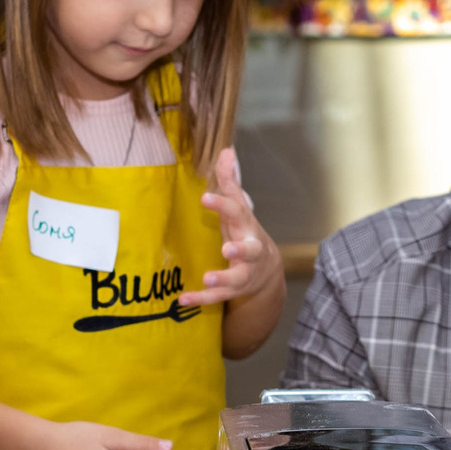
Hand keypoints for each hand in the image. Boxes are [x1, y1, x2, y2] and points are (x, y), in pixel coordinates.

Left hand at [178, 149, 282, 310]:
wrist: (267, 272)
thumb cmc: (246, 233)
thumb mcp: (239, 208)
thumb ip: (230, 182)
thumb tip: (226, 150)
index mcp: (247, 227)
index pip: (237, 212)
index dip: (223, 204)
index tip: (206, 198)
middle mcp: (250, 251)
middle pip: (249, 249)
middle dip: (240, 248)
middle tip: (227, 247)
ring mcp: (244, 272)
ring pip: (237, 277)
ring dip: (223, 278)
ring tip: (207, 278)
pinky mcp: (234, 290)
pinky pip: (218, 297)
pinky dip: (201, 299)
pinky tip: (183, 300)